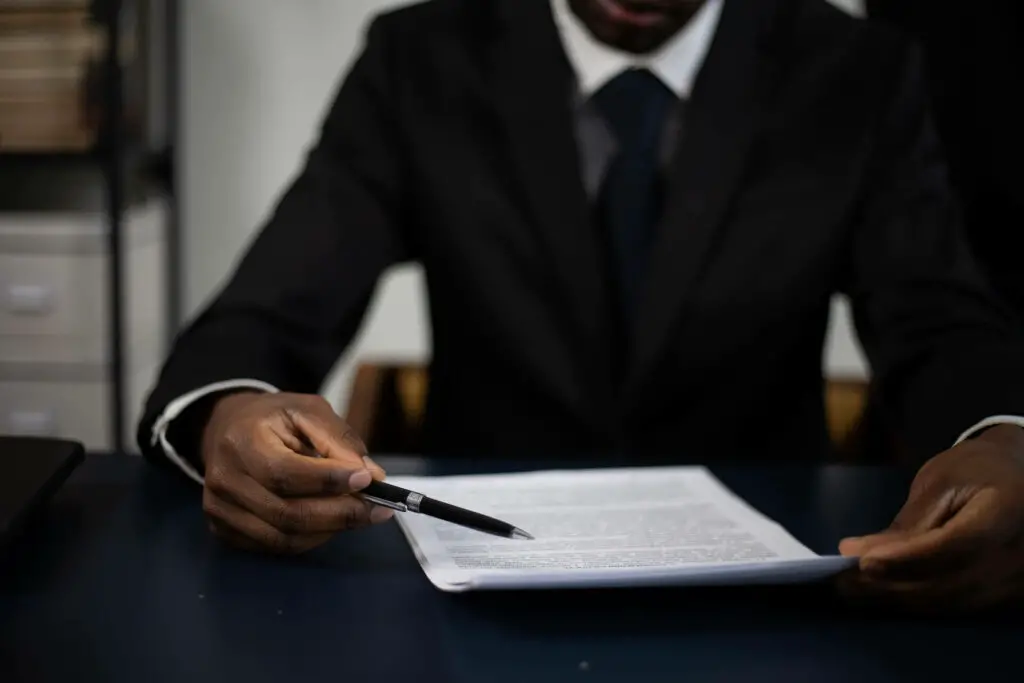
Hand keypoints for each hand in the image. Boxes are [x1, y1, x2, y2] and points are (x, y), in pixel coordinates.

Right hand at [200, 391, 392, 553]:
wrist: (228, 428)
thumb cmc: (273, 418)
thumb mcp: (309, 410)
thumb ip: (340, 440)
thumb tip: (372, 476)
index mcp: (241, 441)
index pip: (285, 472)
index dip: (328, 481)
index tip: (367, 480)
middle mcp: (224, 479)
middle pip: (286, 513)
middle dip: (339, 514)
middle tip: (376, 507)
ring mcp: (220, 509)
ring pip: (283, 537)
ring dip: (329, 530)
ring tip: (357, 513)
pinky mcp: (224, 529)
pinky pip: (275, 547)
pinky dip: (310, 538)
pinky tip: (329, 521)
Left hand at [839, 424, 1023, 609]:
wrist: (1018, 476)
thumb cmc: (975, 470)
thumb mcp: (940, 483)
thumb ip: (907, 524)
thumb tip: (860, 556)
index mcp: (1006, 513)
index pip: (955, 546)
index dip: (907, 559)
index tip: (861, 562)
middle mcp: (1019, 554)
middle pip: (949, 581)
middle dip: (891, 584)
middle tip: (842, 581)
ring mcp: (1017, 580)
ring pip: (950, 602)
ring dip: (897, 599)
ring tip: (853, 590)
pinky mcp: (1006, 594)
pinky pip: (956, 606)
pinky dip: (915, 603)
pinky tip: (881, 595)